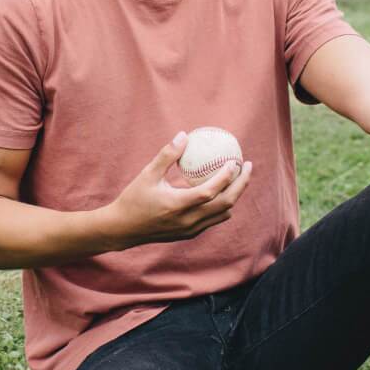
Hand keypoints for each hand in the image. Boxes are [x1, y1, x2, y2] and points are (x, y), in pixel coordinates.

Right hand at [102, 132, 252, 250]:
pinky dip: (222, 206)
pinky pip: (213, 220)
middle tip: (246, 167)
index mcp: (178, 204)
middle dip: (241, 185)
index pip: (211, 191)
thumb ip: (167, 155)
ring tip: (238, 177)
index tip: (235, 161)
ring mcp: (190, 229)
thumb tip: (184, 135)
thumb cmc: (133, 198)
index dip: (227, 177)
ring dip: (234, 196)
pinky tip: (220, 191)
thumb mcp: (147, 174)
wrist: (123, 229)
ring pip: (223, 214)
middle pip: (226, 204)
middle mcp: (188, 220)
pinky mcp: (189, 234)